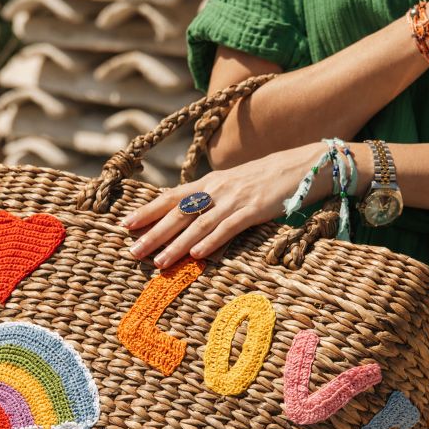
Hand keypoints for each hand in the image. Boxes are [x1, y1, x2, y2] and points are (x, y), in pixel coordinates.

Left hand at [122, 141, 331, 267]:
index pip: (171, 197)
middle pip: (178, 213)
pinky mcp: (253, 210)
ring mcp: (235, 199)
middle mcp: (217, 189)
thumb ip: (212, 197)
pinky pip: (227, 228)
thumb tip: (189, 215)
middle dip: (154, 233)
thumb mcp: (234, 184)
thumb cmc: (266, 179)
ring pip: (198, 224)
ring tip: (158, 262)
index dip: (148, 211)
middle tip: (132, 251)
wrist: (302, 166)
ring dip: (176, 245)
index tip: (126, 224)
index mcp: (210, 182)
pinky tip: (197, 255)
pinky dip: (211, 241)